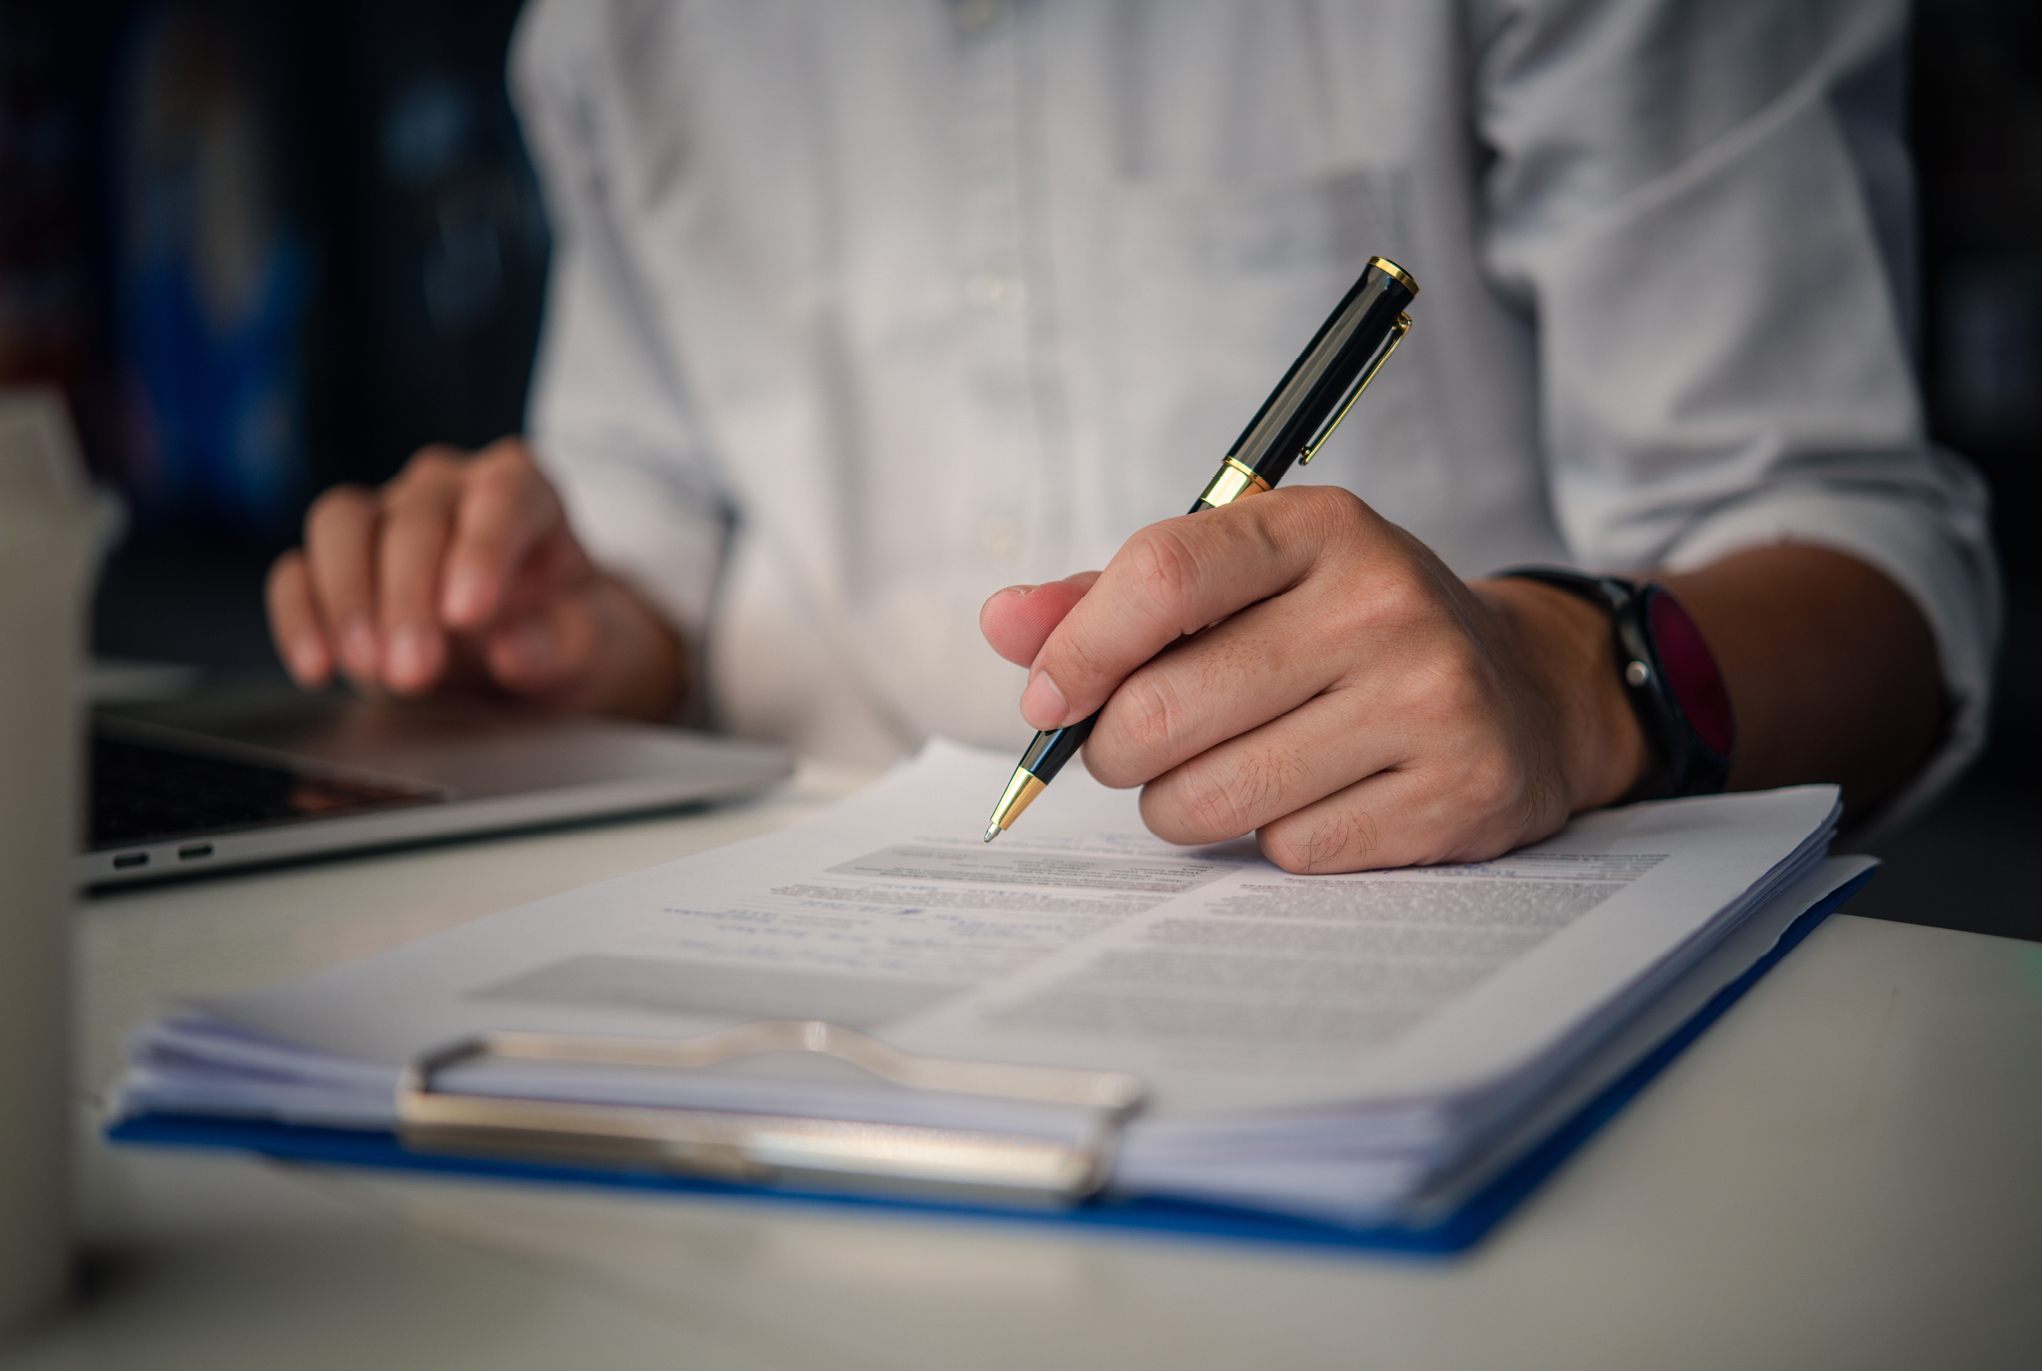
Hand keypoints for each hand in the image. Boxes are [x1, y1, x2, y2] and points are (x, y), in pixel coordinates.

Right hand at [266, 438, 683, 718]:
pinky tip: (317, 668)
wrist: (532, 653)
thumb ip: (568, 642)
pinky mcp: (336, 560)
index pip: (503, 496)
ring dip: (349, 599)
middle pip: (416, 517)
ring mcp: (386, 515)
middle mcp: (449, 488)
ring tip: (371, 669)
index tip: (468, 615)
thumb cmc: (567, 633)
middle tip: (416, 670)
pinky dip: (300, 618)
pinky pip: (298, 572)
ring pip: (343, 524)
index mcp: (523, 488)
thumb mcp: (595, 646)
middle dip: (409, 597)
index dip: (482, 551)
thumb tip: (518, 644)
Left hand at [979, 486, 1648, 871]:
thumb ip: (1116, 598)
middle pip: (1166, 708)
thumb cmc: (1347, 630)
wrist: (1524, 688)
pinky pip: (1288, 849)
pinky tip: (1312, 796)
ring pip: (1213, 797)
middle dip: (1117, 750)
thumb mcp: (1249, 582)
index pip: (1163, 576)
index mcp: (1320, 528)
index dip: (1078, 650)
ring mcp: (1430, 701)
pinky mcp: (1455, 795)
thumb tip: (1003, 624)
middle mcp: (1384, 603)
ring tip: (1218, 773)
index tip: (1046, 700)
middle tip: (1134, 749)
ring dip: (1181, 806)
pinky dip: (1272, 839)